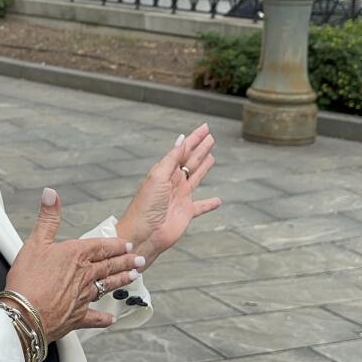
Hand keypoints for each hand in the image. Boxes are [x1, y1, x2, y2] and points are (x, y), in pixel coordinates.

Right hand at [4, 188, 145, 342]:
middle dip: (126, 261)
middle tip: (139, 259)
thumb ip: (47, 217)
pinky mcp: (78, 316)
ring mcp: (83, 297)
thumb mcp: (35, 242)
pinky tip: (111, 319)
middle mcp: (85, 275)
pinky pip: (94, 317)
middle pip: (110, 266)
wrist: (25, 314)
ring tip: (133, 277)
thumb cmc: (28, 280)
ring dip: (121, 281)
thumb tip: (51, 194)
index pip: (102, 246)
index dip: (116, 244)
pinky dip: (103, 319)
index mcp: (76, 255)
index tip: (128, 244)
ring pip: (107, 287)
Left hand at [116, 123, 221, 269]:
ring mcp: (180, 197)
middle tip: (210, 137)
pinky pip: (201, 206)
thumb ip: (172, 159)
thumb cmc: (146, 206)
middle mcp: (173, 182)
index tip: (205, 127)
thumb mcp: (158, 177)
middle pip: (190, 161)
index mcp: (165, 171)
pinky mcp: (186, 213)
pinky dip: (210, 204)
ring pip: (196, 178)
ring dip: (204, 167)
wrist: (143, 234)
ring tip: (212, 157)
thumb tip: (182, 139)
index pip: (183, 150)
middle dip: (200, 148)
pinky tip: (218, 201)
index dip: (194, 138)